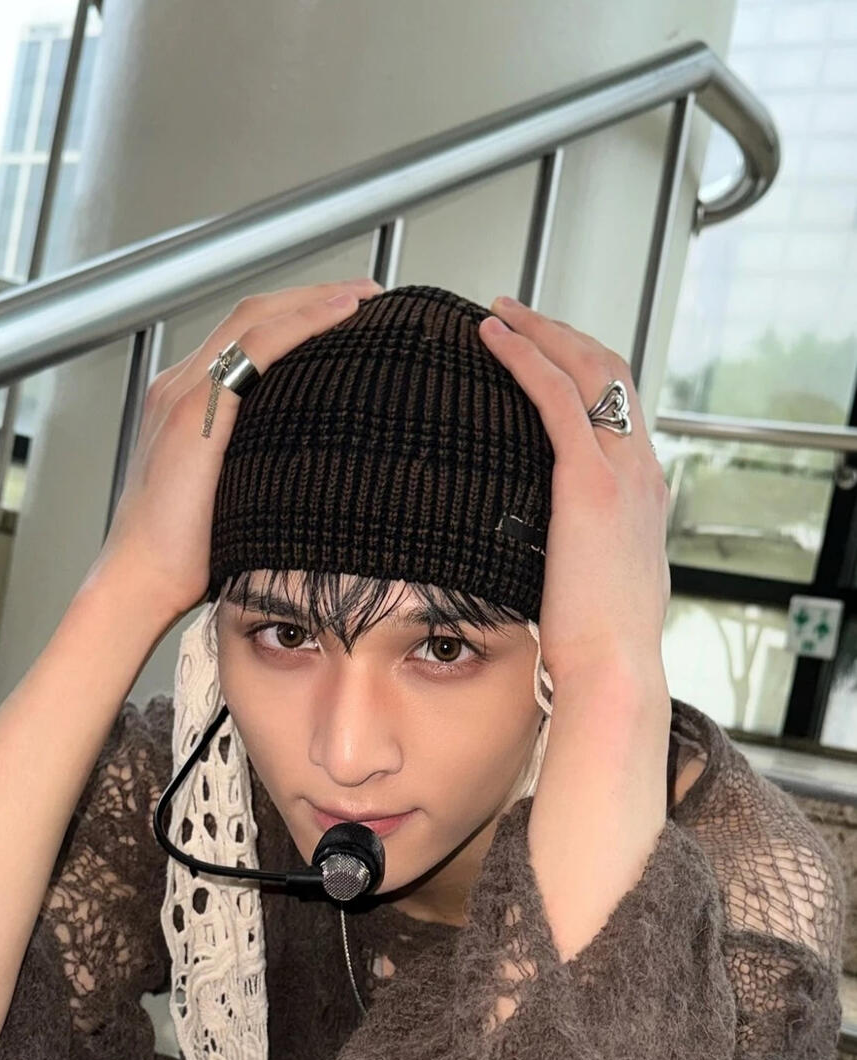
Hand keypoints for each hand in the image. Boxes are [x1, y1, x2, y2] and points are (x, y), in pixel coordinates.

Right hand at [90, 276, 384, 624]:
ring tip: (365, 298)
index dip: (296, 316)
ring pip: (254, 319)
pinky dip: (302, 321)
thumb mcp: (232, 500)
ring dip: (314, 299)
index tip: (346, 317)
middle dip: (312, 296)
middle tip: (368, 296)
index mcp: (184, 407)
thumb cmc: (183, 559)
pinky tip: (341, 314)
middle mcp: (178, 389)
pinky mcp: (193, 412)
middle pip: (251, 315)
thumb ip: (259, 471)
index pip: (243, 339)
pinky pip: (254, 347)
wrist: (140, 582)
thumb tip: (313, 478)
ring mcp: (183, 395)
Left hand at [478, 297, 670, 689]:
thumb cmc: (598, 646)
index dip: (581, 369)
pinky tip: (493, 339)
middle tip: (516, 314)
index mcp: (642, 495)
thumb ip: (579, 555)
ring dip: (542, 332)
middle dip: (562, 334)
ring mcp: (621, 474)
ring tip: (498, 313)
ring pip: (588, 370)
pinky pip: (556, 398)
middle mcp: (640, 473)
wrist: (615, 670)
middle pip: (610, 372)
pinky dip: (525, 357)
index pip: (618, 408)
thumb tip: (546, 556)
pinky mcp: (589, 484)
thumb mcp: (593, 586)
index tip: (542, 353)